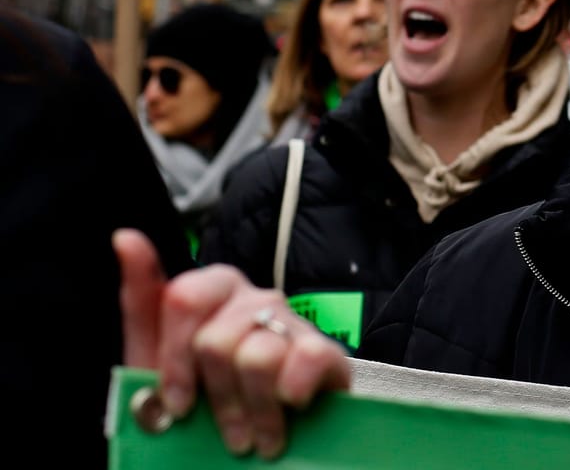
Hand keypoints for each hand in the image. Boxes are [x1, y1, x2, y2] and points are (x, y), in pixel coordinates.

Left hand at [115, 229, 350, 459]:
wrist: (248, 446)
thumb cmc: (201, 402)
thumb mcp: (153, 357)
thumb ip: (141, 298)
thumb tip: (125, 237)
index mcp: (213, 292)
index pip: (184, 299)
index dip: (176, 361)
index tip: (177, 404)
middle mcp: (255, 298)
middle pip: (216, 340)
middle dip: (216, 396)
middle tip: (226, 429)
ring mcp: (294, 323)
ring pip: (257, 356)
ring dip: (254, 410)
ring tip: (258, 435)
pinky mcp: (328, 351)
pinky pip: (307, 357)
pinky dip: (294, 392)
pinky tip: (290, 409)